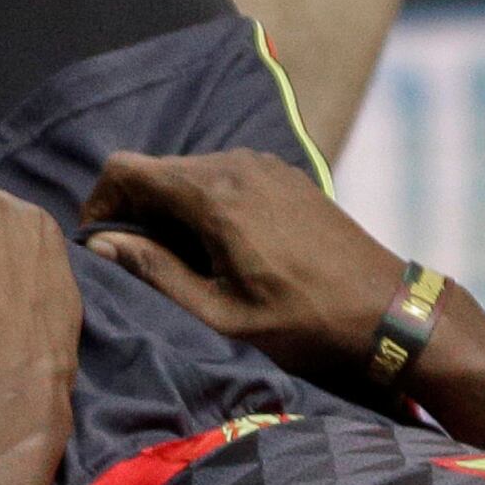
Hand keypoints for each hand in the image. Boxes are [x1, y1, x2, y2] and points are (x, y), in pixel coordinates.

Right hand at [77, 149, 399, 383]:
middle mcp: (234, 165)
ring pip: (187, 169)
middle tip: (143, 262)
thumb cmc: (302, 321)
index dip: (100, 202)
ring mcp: (262, 163)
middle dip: (134, 208)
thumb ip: (157, 272)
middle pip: (154, 168)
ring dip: (170, 207)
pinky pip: (222, 173)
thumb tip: (102, 245)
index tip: (103, 243)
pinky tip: (222, 245)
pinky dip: (204, 201)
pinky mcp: (281, 172)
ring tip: (185, 261)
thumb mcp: (220, 313)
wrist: (383, 306)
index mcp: (214, 196)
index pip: (125, 168)